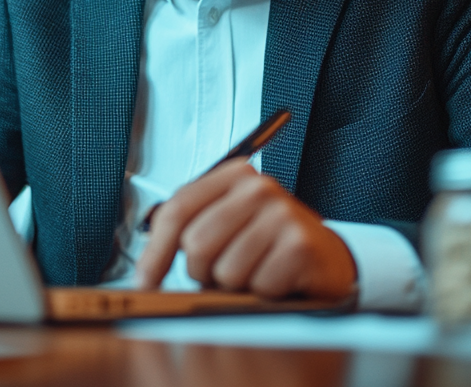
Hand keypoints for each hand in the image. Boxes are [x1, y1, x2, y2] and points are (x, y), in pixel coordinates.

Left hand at [134, 159, 356, 299]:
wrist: (325, 258)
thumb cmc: (267, 245)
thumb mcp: (227, 226)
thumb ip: (189, 232)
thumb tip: (146, 274)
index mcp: (233, 175)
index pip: (177, 209)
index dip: (155, 251)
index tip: (145, 282)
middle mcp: (258, 188)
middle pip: (196, 243)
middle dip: (201, 272)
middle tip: (222, 274)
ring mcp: (282, 213)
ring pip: (225, 271)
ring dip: (235, 286)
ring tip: (254, 274)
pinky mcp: (300, 244)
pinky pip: (257, 286)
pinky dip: (263, 294)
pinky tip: (278, 281)